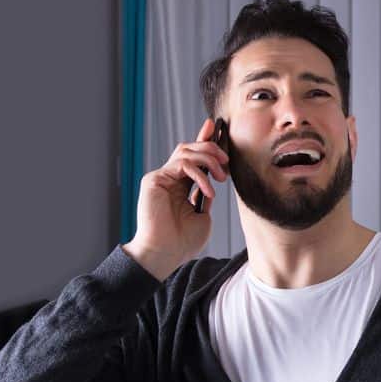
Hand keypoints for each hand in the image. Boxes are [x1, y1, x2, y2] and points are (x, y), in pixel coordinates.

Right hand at [123, 118, 229, 280]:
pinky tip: (208, 191)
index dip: (203, 139)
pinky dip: (199, 175)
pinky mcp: (154, 179)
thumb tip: (214, 181)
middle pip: (189, 148)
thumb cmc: (182, 242)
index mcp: (180, 186)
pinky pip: (181, 164)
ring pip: (186, 151)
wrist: (164, 254)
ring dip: (209, 160)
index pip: (193, 157)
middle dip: (212, 149)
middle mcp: (169, 179)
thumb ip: (206, 197)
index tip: (216, 127)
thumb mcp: (203, 216)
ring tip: (221, 178)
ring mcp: (161, 178)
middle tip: (226, 163)